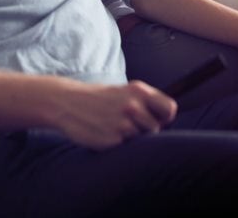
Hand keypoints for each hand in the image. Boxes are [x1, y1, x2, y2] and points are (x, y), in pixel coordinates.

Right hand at [54, 80, 176, 149]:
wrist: (67, 103)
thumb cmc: (98, 99)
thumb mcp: (124, 91)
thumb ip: (145, 102)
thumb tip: (166, 118)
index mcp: (138, 91)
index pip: (169, 109)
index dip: (164, 117)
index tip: (157, 119)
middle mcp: (133, 106)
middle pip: (155, 128)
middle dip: (144, 129)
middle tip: (126, 123)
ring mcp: (123, 123)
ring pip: (141, 139)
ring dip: (131, 138)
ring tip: (114, 127)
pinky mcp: (113, 139)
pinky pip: (124, 147)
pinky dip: (117, 144)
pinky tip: (104, 133)